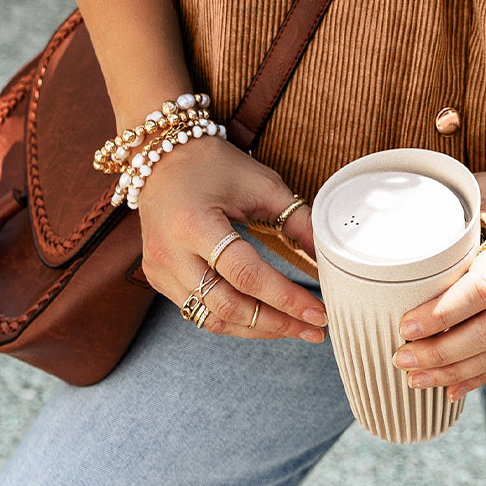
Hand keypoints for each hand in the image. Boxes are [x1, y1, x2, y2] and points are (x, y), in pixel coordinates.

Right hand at [137, 137, 327, 341]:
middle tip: (314, 328)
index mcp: (194, 224)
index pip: (246, 275)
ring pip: (213, 319)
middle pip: (229, 306)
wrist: (161, 157)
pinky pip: (199, 311)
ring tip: (295, 327)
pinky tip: (263, 317)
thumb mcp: (261, 183)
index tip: (318, 312)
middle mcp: (170, 253)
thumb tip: (327, 255)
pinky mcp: (158, 279)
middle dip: (277, 323)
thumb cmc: (212, 164)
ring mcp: (160, 270)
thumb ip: (297, 220)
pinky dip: (234, 318)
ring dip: (257, 328)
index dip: (286, 298)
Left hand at [391, 163, 485, 397]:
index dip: (443, 311)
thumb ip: (457, 202)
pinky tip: (454, 388)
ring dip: (457, 370)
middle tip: (402, 357)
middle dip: (443, 351)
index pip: (482, 285)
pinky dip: (484, 373)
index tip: (407, 324)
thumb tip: (406, 203)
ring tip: (417, 378)